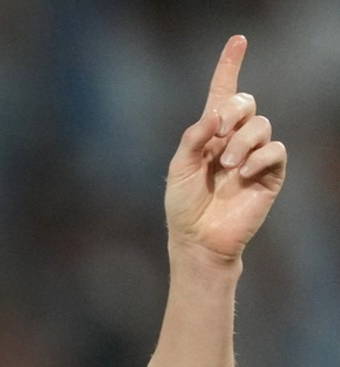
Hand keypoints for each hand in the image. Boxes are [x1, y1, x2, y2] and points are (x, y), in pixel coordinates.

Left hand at [164, 35, 286, 263]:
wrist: (197, 237)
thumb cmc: (183, 204)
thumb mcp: (179, 166)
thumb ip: (194, 137)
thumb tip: (215, 114)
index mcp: (210, 133)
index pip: (223, 93)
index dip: (230, 66)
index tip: (238, 40)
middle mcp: (234, 139)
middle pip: (246, 102)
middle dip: (234, 111)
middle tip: (218, 133)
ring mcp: (254, 156)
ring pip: (262, 126)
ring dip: (241, 142)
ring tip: (227, 166)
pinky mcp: (270, 174)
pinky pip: (275, 151)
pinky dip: (258, 158)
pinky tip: (242, 173)